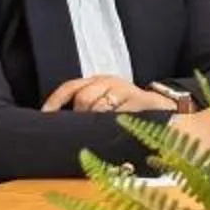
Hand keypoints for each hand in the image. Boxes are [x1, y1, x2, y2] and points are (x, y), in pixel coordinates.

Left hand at [42, 75, 177, 116]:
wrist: (163, 108)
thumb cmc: (126, 109)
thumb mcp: (104, 103)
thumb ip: (84, 110)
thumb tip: (56, 122)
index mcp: (97, 81)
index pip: (70, 88)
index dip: (55, 101)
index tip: (45, 115)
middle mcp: (110, 82)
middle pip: (83, 99)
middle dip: (82, 116)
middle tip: (88, 127)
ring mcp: (126, 90)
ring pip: (100, 108)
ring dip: (98, 121)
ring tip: (105, 127)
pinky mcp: (140, 100)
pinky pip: (120, 114)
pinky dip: (115, 122)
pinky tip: (115, 128)